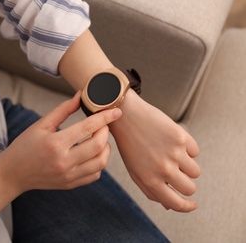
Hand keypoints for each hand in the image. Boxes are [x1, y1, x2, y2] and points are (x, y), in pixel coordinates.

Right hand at [0, 91, 121, 193]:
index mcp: (55, 143)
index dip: (105, 117)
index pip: (87, 127)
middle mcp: (64, 162)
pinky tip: (92, 154)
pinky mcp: (70, 184)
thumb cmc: (25, 145)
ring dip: (106, 148)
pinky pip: (94, 175)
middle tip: (103, 124)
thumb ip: (63, 109)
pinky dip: (99, 163)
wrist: (13, 173)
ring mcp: (68, 176)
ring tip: (99, 139)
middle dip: (106, 132)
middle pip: (98, 146)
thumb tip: (81, 95)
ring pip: (101, 163)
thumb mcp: (41, 124)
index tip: (116, 111)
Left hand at [110, 90, 199, 211]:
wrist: (126, 116)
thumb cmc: (129, 146)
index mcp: (150, 180)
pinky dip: (187, 149)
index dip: (187, 207)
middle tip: (177, 173)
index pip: (176, 203)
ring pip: (195, 171)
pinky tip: (171, 141)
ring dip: (187, 166)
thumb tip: (170, 206)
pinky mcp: (180, 137)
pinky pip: (195, 152)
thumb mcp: (135, 171)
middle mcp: (163, 169)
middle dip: (186, 183)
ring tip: (172, 155)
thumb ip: (151, 190)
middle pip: (190, 188)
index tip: (192, 204)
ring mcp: (174, 153)